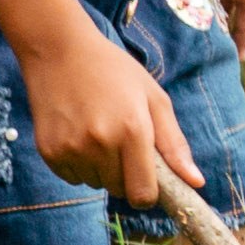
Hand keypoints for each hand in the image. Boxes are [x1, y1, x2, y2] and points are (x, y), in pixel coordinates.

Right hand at [24, 14, 194, 207]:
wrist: (59, 50)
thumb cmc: (114, 72)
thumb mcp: (154, 99)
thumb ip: (175, 144)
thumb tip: (196, 182)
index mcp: (132, 130)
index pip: (143, 194)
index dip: (148, 193)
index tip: (148, 179)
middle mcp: (100, 143)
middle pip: (119, 190)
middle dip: (125, 175)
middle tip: (121, 140)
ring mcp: (71, 148)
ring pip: (95, 183)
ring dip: (101, 169)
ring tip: (97, 130)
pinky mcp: (48, 151)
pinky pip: (72, 177)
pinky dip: (78, 164)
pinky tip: (77, 133)